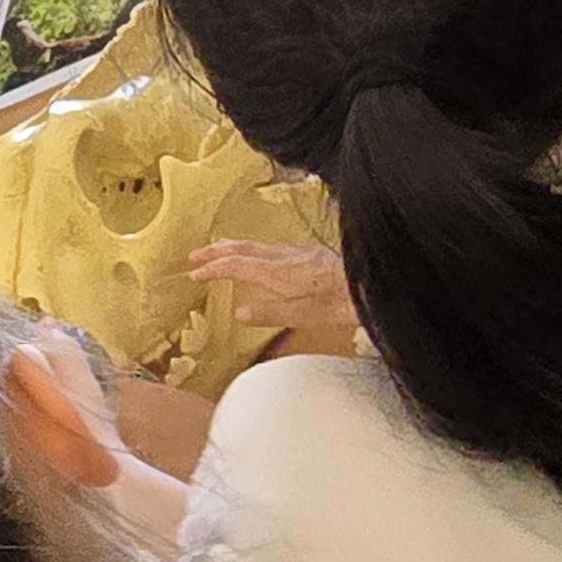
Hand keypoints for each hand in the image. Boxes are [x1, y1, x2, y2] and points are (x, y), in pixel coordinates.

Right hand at [188, 238, 358, 354]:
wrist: (367, 285)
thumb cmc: (337, 303)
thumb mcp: (300, 315)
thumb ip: (268, 313)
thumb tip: (239, 312)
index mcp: (276, 272)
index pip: (236, 266)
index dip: (213, 269)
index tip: (195, 274)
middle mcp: (283, 257)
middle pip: (242, 249)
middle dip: (215, 251)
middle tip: (194, 255)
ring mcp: (296, 252)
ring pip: (256, 245)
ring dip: (232, 247)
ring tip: (218, 248)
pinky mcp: (307, 253)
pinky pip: (270, 246)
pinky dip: (252, 248)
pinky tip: (256, 253)